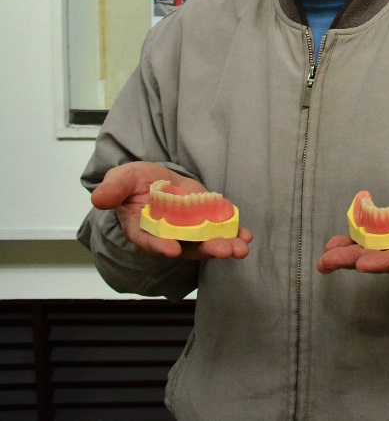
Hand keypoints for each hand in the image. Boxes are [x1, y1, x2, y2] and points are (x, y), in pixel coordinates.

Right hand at [90, 161, 251, 259]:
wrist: (154, 179)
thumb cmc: (133, 183)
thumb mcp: (121, 179)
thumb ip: (113, 189)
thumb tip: (98, 198)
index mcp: (142, 228)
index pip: (149, 241)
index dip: (159, 246)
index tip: (172, 250)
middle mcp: (167, 235)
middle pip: (185, 247)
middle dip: (205, 250)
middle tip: (223, 251)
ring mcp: (189, 229)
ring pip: (206, 242)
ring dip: (224, 246)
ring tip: (240, 248)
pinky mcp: (205, 219)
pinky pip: (220, 229)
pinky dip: (233, 232)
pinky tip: (245, 235)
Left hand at [317, 187, 388, 273]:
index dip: (386, 261)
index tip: (362, 263)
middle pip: (386, 260)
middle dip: (355, 261)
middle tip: (326, 262)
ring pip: (380, 253)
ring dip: (352, 253)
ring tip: (326, 254)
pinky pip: (383, 241)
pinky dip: (363, 240)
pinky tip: (343, 240)